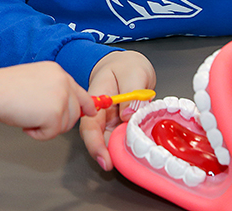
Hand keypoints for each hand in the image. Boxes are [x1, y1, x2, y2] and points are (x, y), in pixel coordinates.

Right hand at [0, 61, 97, 139]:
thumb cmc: (5, 88)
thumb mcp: (36, 81)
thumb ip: (53, 90)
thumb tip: (67, 108)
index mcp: (57, 72)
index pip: (79, 91)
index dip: (85, 105)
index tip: (91, 112)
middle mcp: (63, 81)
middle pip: (75, 111)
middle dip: (59, 121)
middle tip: (36, 118)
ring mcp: (61, 97)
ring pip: (65, 124)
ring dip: (47, 127)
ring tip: (28, 117)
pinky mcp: (55, 113)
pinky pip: (53, 133)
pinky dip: (39, 134)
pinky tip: (26, 123)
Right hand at [80, 50, 155, 170]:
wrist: (129, 66)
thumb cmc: (126, 66)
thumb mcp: (133, 73)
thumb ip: (132, 93)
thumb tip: (129, 115)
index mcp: (96, 100)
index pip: (90, 125)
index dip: (94, 145)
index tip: (105, 159)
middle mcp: (101, 115)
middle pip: (99, 140)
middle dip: (110, 155)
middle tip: (124, 165)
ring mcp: (111, 122)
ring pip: (113, 143)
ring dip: (123, 153)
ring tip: (136, 159)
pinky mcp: (122, 127)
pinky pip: (125, 140)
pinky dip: (133, 147)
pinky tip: (142, 150)